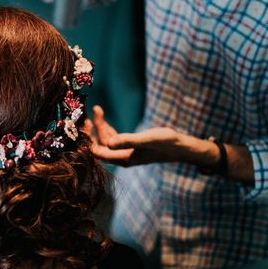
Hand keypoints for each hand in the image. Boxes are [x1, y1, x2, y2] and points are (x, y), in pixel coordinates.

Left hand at [85, 106, 204, 166]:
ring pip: (105, 140)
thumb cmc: (166, 143)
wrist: (181, 147)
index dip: (89, 138)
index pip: (97, 151)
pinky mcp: (129, 146)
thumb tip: (108, 143)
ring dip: (100, 126)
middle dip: (93, 130)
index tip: (87, 122)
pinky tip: (103, 117)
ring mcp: (125, 152)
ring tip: (97, 109)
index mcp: (123, 159)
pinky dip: (107, 127)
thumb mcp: (147, 139)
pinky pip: (113, 137)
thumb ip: (127, 141)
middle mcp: (121, 158)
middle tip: (89, 113)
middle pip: (99, 145)